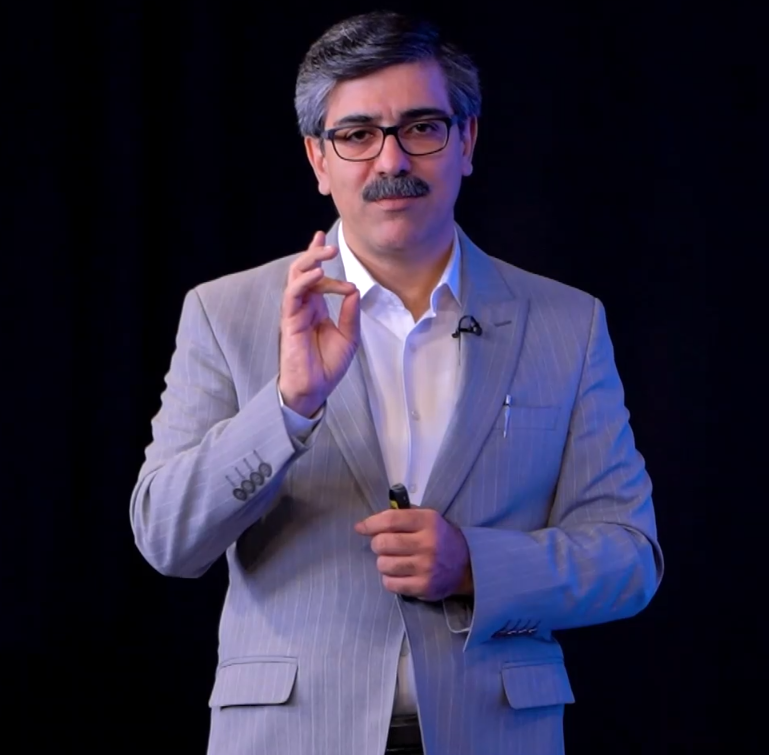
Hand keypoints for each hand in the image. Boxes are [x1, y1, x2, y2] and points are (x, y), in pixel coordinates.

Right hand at [278, 231, 360, 417]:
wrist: (314, 389)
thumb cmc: (327, 366)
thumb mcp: (348, 337)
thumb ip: (350, 314)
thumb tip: (354, 291)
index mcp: (315, 308)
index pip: (315, 276)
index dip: (318, 258)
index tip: (328, 242)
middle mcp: (303, 307)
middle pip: (303, 271)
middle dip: (314, 254)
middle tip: (330, 245)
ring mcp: (295, 312)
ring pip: (296, 278)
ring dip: (310, 262)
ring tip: (327, 252)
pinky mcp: (289, 321)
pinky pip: (293, 295)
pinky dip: (304, 282)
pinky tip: (317, 274)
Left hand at [354, 508, 473, 600]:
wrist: (466, 565)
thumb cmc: (439, 537)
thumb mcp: (427, 517)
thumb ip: (401, 515)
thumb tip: (366, 524)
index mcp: (428, 521)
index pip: (390, 520)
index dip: (371, 523)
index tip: (361, 527)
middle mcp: (427, 543)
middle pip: (383, 543)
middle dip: (377, 543)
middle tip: (384, 545)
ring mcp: (425, 567)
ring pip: (383, 564)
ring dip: (383, 562)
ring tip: (393, 560)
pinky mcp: (423, 587)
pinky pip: (390, 583)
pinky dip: (389, 578)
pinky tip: (399, 573)